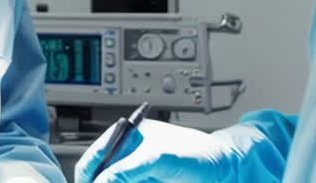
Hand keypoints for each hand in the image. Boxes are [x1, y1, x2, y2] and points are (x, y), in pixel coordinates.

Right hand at [74, 119, 256, 182]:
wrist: (227, 171)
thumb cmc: (199, 154)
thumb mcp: (161, 159)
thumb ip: (130, 168)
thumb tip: (104, 181)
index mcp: (127, 138)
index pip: (95, 156)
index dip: (88, 174)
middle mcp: (130, 157)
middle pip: (102, 176)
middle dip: (101, 182)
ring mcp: (139, 175)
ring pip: (116, 182)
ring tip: (135, 182)